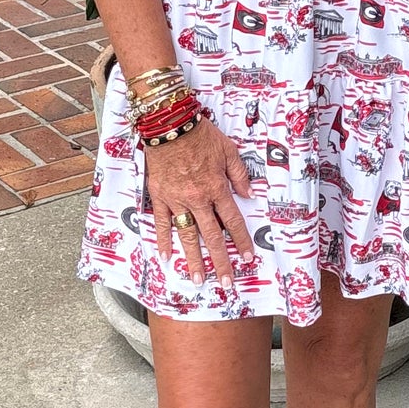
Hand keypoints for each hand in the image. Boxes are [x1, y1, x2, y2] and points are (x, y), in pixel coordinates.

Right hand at [143, 118, 255, 290]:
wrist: (169, 125)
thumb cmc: (199, 134)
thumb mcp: (228, 150)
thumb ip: (239, 174)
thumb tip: (249, 194)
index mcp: (217, 188)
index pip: (233, 221)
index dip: (241, 241)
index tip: (247, 257)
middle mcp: (198, 199)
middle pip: (212, 236)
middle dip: (220, 261)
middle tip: (226, 282)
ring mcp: (177, 200)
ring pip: (187, 236)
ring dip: (194, 259)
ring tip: (198, 279)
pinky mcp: (160, 197)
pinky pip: (162, 224)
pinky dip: (163, 241)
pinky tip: (166, 258)